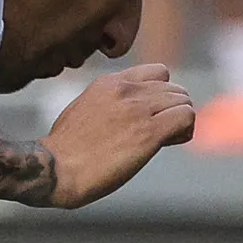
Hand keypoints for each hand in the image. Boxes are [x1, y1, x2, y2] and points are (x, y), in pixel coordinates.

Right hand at [40, 64, 194, 208]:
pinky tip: (169, 143)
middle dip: (172, 111)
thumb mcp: (84, 110)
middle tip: (161, 133)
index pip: (158, 73)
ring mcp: (138, 110)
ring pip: (184, 101)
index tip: (153, 116)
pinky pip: (186, 118)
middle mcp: (126, 90)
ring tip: (165, 140)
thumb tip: (125, 116)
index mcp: (110, 82)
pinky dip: (185, 131)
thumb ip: (109, 104)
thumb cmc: (64, 150)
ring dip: (180, 121)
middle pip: (174, 89)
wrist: (55, 168)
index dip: (162, 95)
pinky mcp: (148, 133)